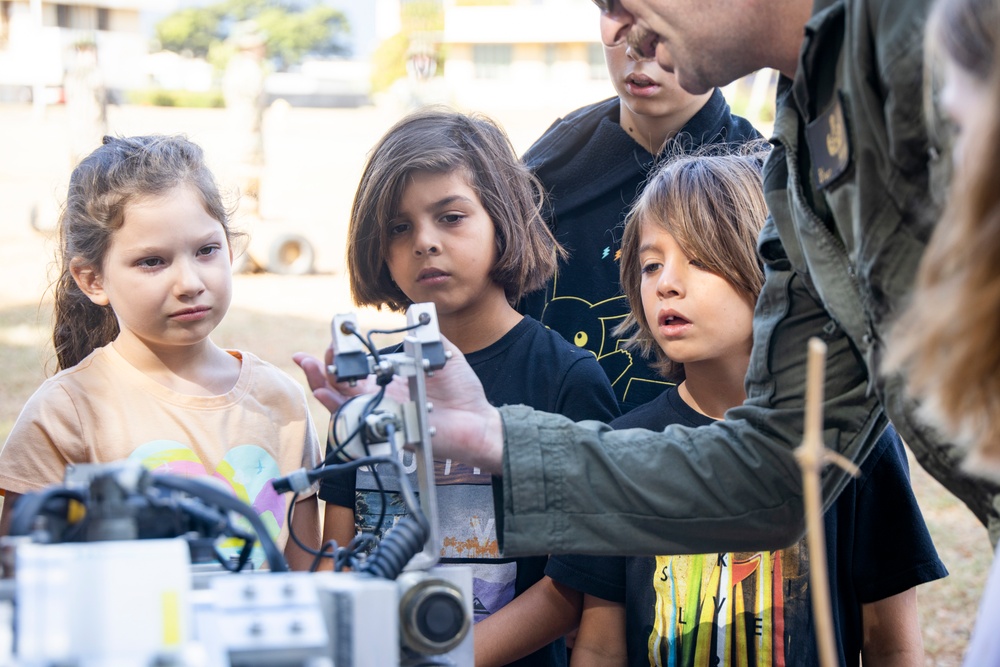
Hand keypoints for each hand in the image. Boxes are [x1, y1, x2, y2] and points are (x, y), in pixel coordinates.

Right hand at [293, 337, 504, 473]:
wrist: (478, 421)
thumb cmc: (463, 392)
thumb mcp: (445, 355)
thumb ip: (429, 336)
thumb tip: (414, 318)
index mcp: (391, 380)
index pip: (356, 368)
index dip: (340, 354)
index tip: (331, 337)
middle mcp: (381, 398)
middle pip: (339, 385)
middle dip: (321, 368)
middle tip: (311, 355)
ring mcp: (382, 413)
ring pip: (341, 402)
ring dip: (322, 384)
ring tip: (312, 367)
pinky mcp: (386, 428)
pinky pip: (356, 421)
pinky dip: (338, 407)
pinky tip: (326, 393)